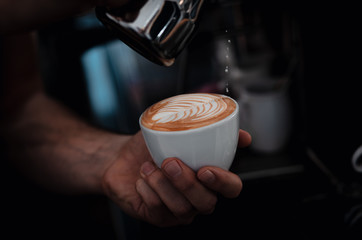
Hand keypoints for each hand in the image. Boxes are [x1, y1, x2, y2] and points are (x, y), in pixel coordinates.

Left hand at [102, 130, 250, 226]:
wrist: (122, 156)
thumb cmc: (153, 144)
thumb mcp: (179, 130)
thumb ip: (211, 131)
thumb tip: (244, 136)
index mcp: (209, 179)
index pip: (231, 189)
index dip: (224, 182)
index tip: (205, 169)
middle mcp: (197, 198)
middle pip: (206, 203)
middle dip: (187, 184)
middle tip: (169, 162)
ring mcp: (178, 211)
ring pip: (182, 209)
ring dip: (163, 185)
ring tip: (148, 166)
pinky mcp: (158, 217)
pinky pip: (157, 210)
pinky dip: (147, 190)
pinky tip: (142, 177)